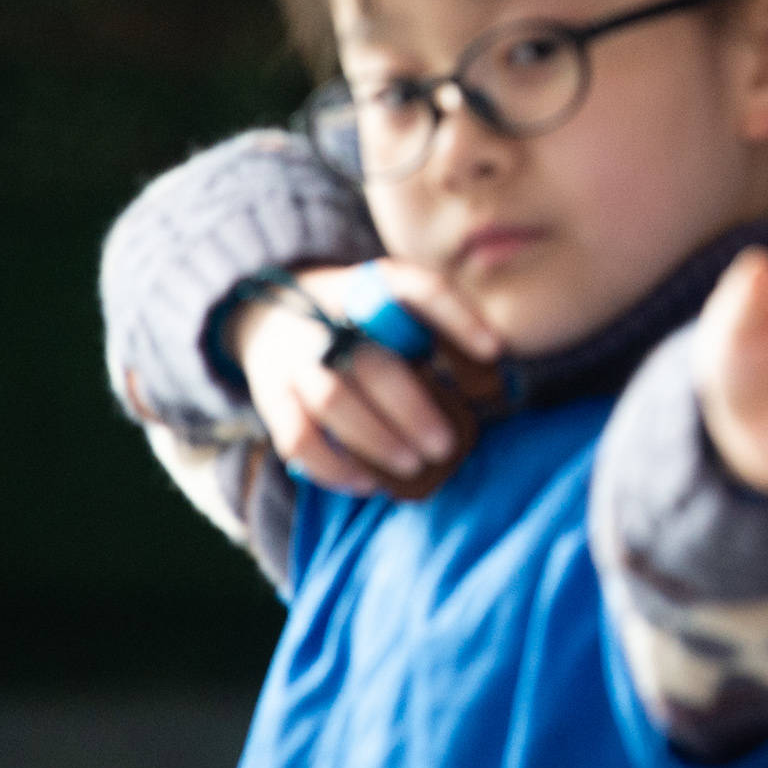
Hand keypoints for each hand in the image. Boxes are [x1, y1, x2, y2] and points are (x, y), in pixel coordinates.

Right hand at [230, 260, 500, 494]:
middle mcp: (329, 316)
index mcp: (372, 284)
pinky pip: (297, 437)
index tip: (495, 351)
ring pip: (333, 402)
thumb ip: (436, 322)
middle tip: (447, 445)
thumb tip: (493, 363)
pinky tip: (368, 483)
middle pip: (373, 364)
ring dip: (377, 439)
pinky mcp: (272, 396)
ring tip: (414, 465)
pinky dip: (332, 466)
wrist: (272, 316)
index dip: (458, 317)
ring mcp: (296, 357)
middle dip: (413, 409)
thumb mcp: (393, 298)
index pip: (419, 289)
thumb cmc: (358, 318)